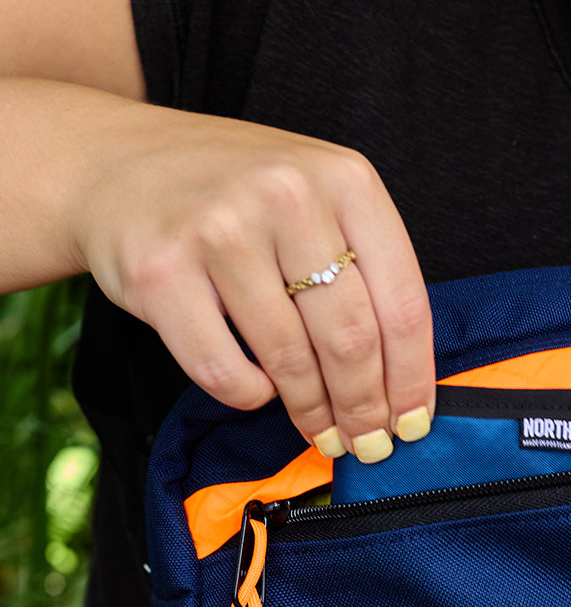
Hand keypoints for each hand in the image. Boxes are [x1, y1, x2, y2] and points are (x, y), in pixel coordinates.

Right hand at [68, 99, 434, 459]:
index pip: (402, 304)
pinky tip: (261, 391)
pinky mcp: (161, 272)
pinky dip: (251, 396)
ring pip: (290, 360)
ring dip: (314, 412)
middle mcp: (286, 195)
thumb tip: (401, 382)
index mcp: (345, 180)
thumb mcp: (321, 202)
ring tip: (324, 433)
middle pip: (351, 339)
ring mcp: (219, 230)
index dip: (413, 378)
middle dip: (366, 409)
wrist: (119, 164)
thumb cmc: (240, 198)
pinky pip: (225, 371)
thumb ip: (364, 270)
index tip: (414, 423)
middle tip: (369, 443)